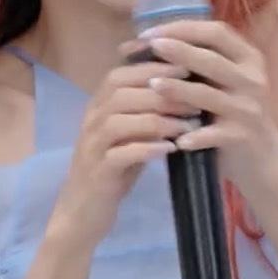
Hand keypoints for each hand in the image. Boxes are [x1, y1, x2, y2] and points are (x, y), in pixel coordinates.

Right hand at [48, 58, 199, 249]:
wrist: (83, 212)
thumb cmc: (114, 169)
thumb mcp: (131, 135)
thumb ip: (147, 112)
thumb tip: (185, 89)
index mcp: (98, 107)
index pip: (120, 74)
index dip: (152, 67)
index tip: (186, 66)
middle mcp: (91, 121)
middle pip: (120, 92)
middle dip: (160, 91)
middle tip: (194, 98)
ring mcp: (91, 147)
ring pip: (118, 121)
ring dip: (157, 120)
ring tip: (187, 125)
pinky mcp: (97, 173)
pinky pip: (119, 155)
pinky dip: (146, 149)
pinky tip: (170, 149)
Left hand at [138, 20, 277, 195]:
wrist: (262, 158)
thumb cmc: (231, 112)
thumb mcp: (223, 81)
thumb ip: (198, 62)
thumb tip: (148, 42)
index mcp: (247, 58)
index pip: (215, 32)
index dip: (182, 29)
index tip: (150, 33)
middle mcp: (252, 79)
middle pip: (213, 60)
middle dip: (180, 50)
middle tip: (152, 46)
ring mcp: (249, 108)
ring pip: (209, 95)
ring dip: (179, 89)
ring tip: (153, 85)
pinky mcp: (243, 136)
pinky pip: (215, 134)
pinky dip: (195, 136)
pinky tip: (175, 139)